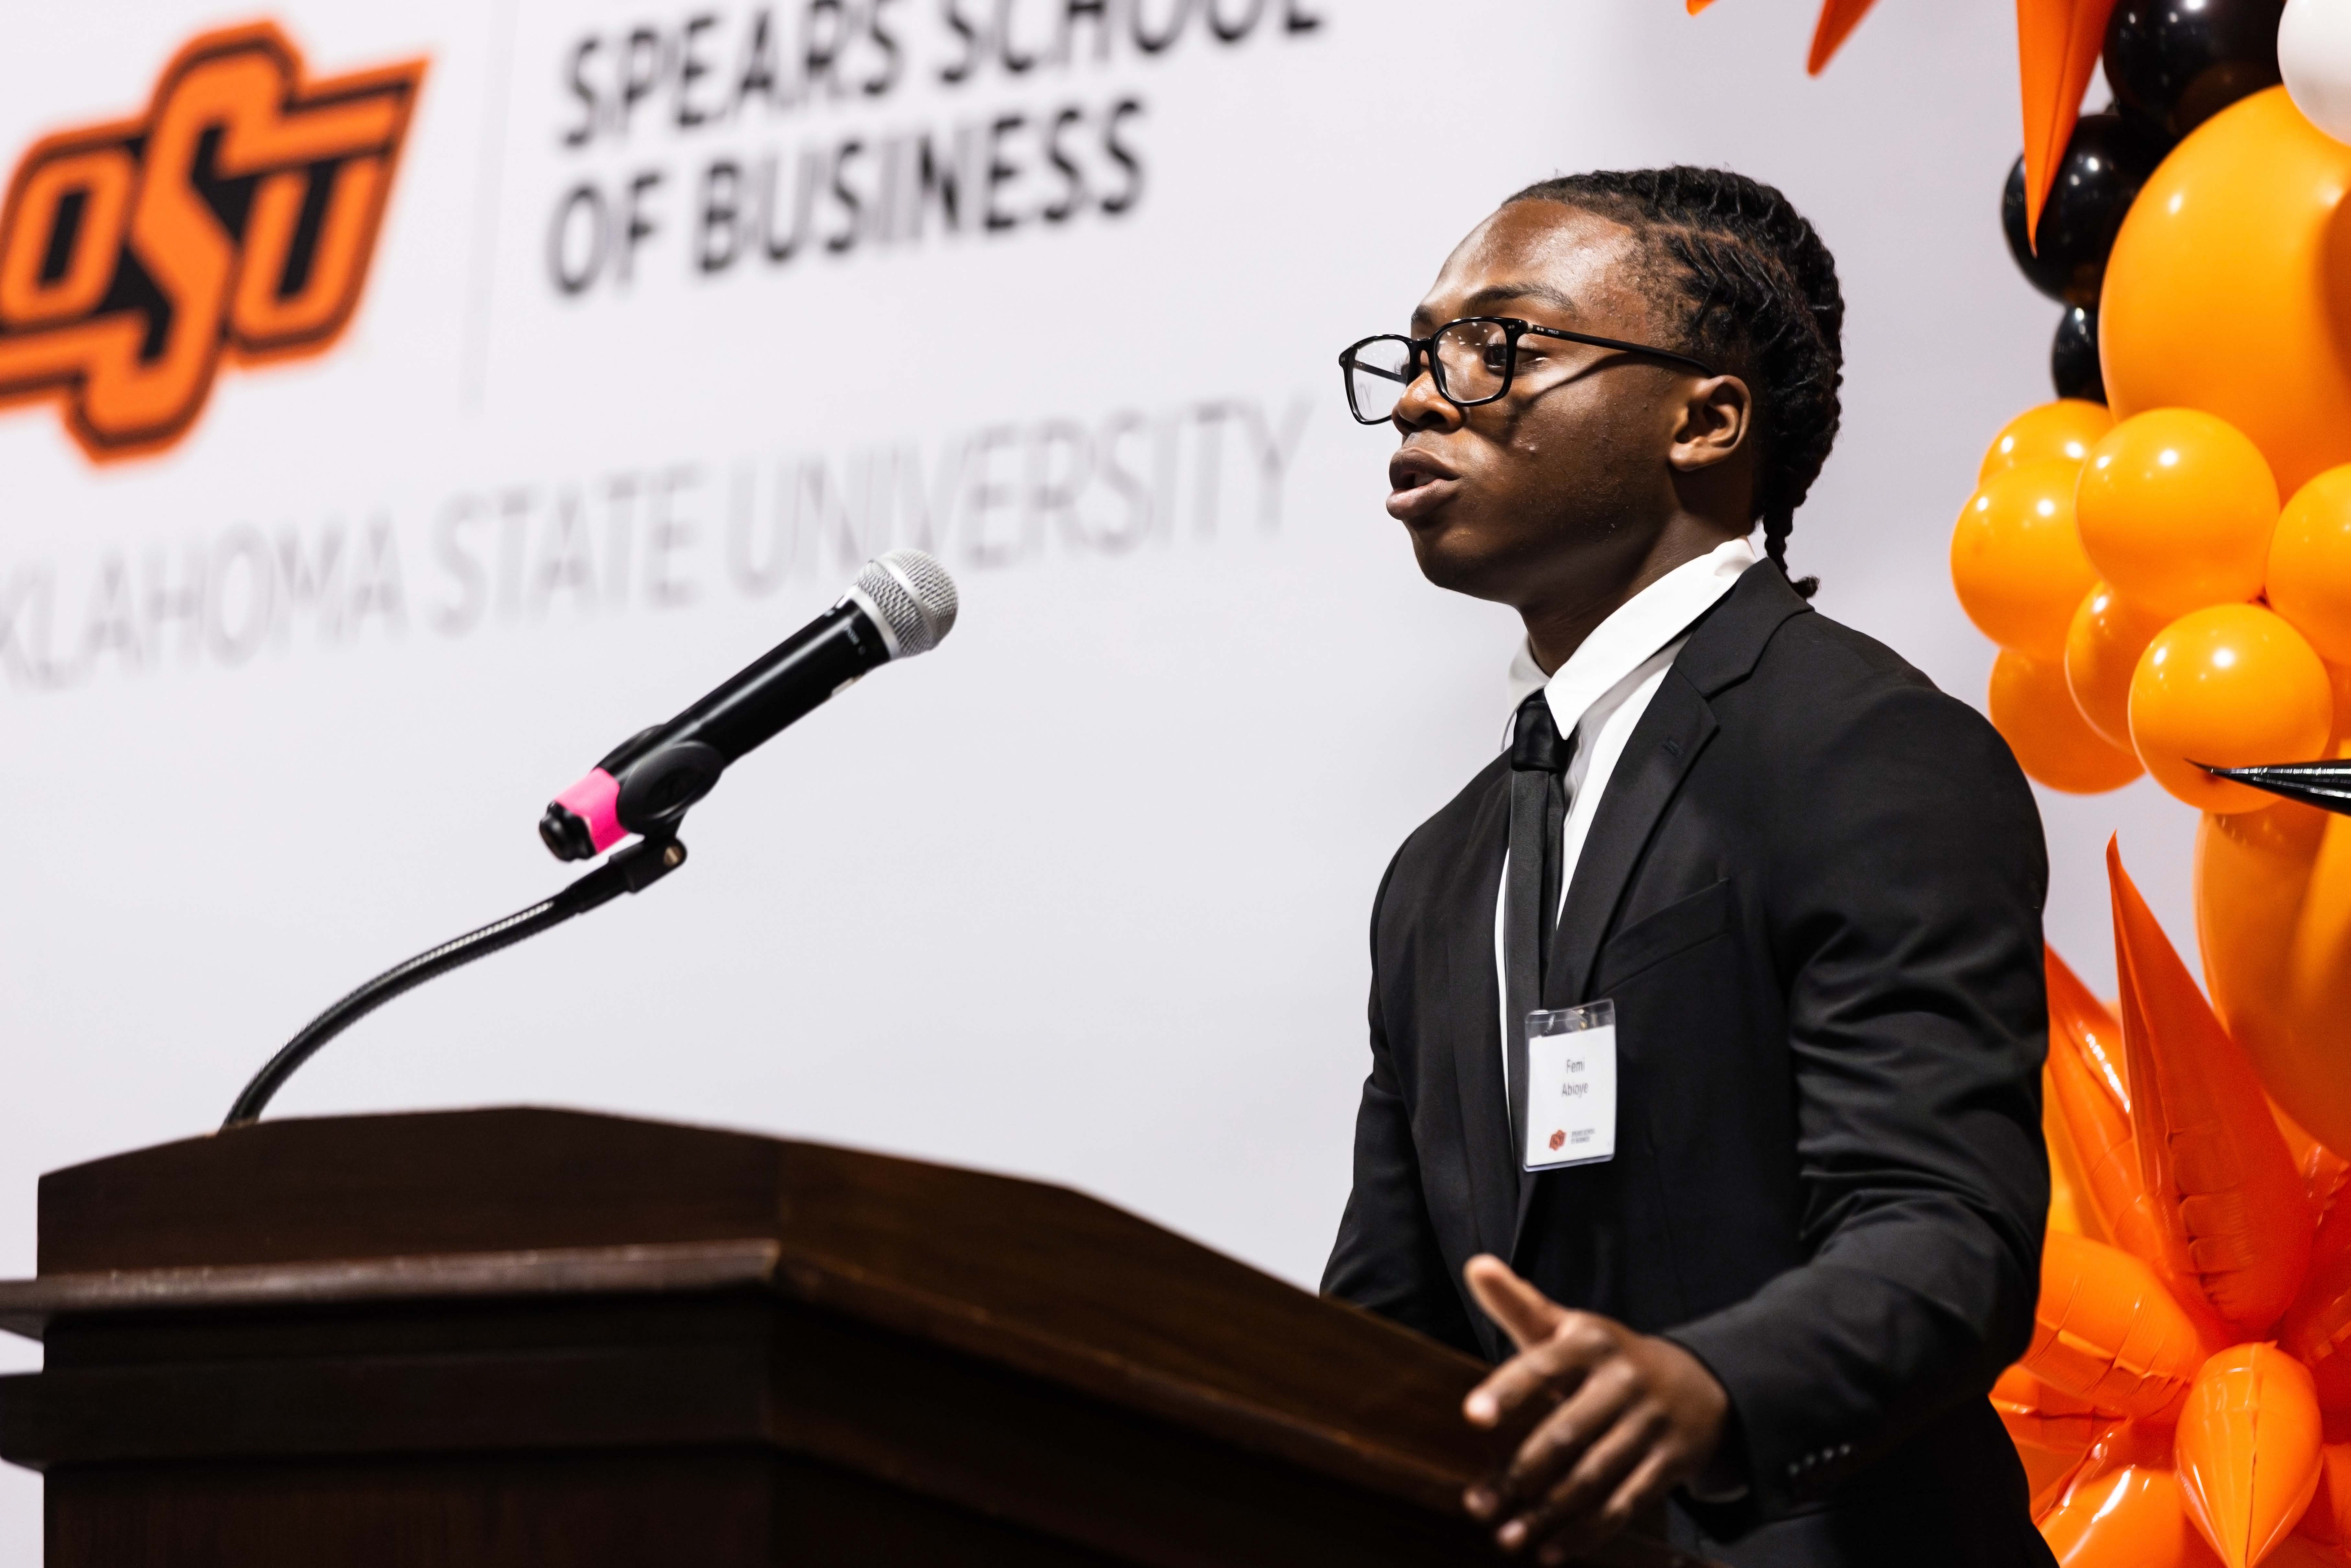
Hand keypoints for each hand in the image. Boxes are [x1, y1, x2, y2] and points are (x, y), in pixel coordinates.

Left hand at [1459, 1254, 1728, 1562]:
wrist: (1698, 1381)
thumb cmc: (1608, 1357)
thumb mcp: (1569, 1327)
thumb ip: (1520, 1304)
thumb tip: (1475, 1265)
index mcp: (1592, 1342)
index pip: (1544, 1364)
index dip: (1509, 1389)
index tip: (1472, 1415)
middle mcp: (1624, 1381)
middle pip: (1566, 1433)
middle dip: (1519, 1473)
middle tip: (1477, 1505)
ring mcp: (1651, 1424)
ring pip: (1594, 1476)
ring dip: (1547, 1512)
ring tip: (1505, 1537)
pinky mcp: (1671, 1463)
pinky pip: (1626, 1503)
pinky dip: (1588, 1532)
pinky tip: (1553, 1551)